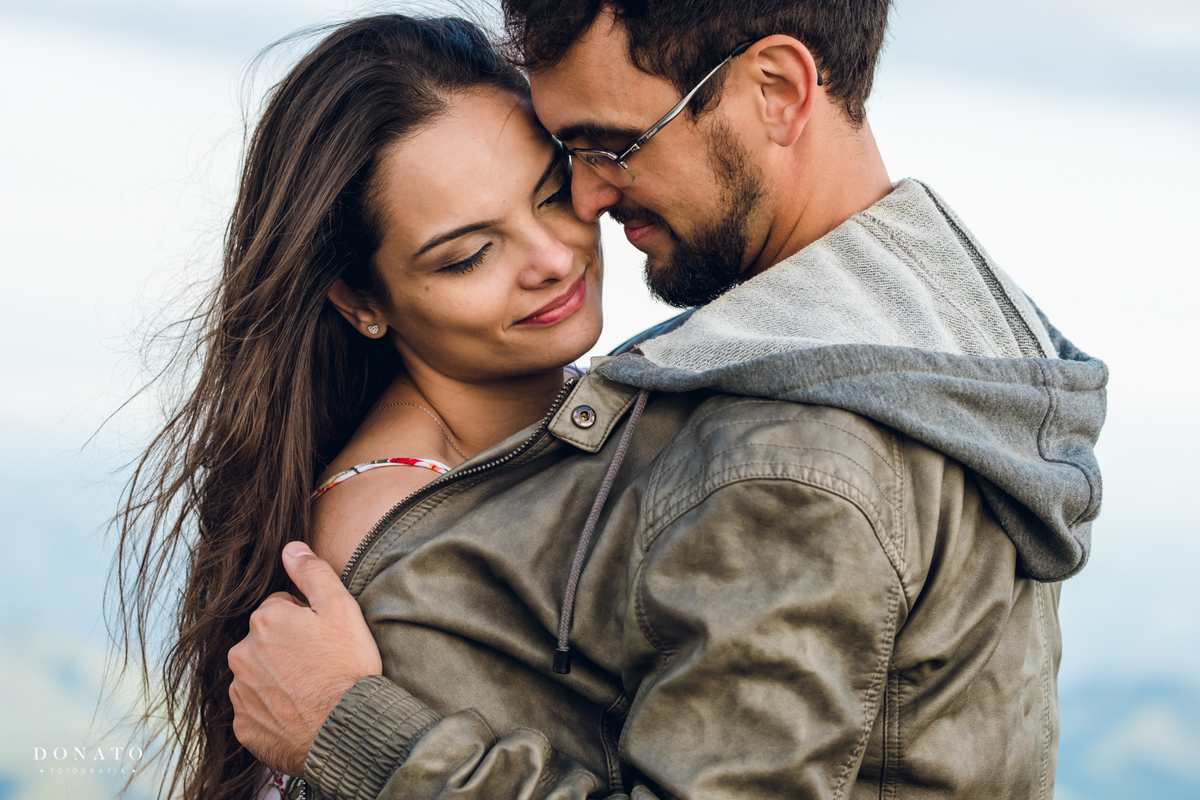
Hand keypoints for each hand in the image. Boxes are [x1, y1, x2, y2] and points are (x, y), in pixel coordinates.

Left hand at [229, 541, 382, 774]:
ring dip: (277, 678)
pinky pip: (255, 710)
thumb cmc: (347, 667)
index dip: (306, 621)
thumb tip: (290, 548)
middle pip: (264, 641)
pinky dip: (273, 710)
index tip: (324, 639)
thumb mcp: (341, 608)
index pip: (280, 607)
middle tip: (319, 664)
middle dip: (286, 648)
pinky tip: (299, 712)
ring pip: (258, 674)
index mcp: (265, 620)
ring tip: (311, 691)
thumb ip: (312, 573)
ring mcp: (240, 693)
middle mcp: (242, 654)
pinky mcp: (244, 726)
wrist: (347, 730)